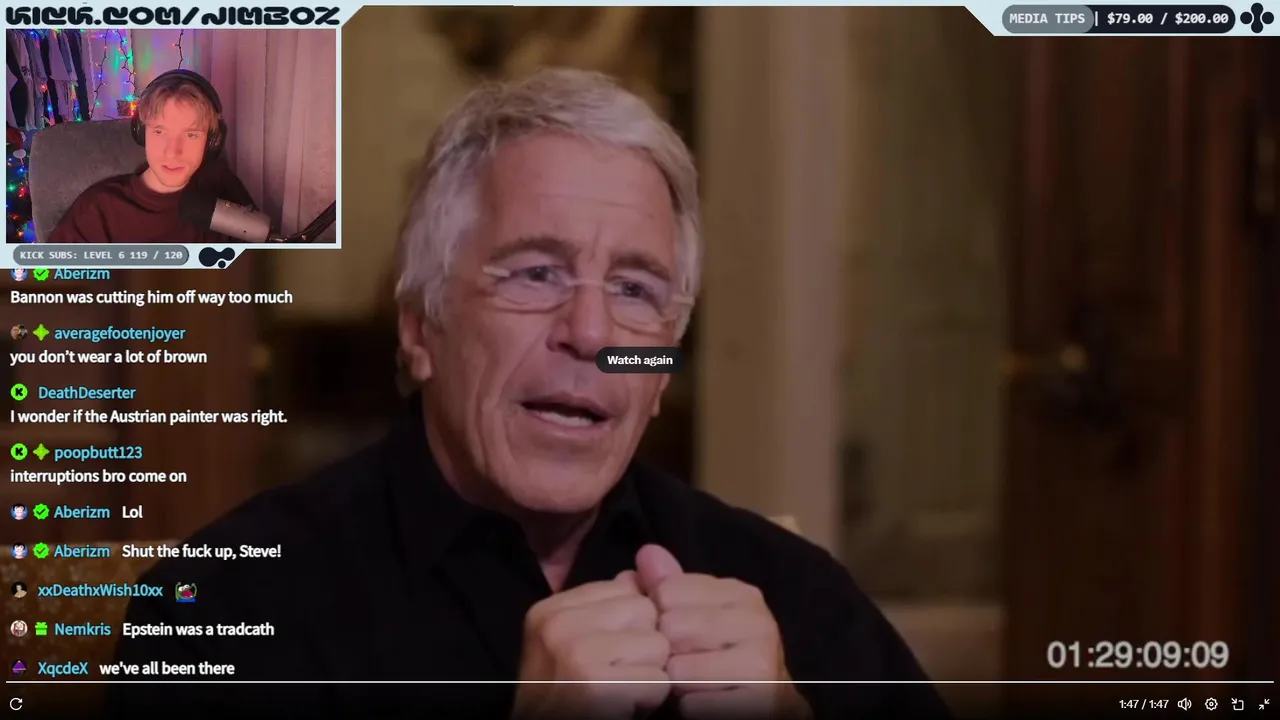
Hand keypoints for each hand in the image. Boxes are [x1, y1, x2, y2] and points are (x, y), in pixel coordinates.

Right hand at [512, 571, 670, 719]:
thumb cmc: (566, 698)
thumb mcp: (576, 642)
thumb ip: (607, 606)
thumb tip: (639, 574)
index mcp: (551, 609)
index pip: (626, 586)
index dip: (631, 624)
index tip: (608, 654)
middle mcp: (558, 624)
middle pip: (646, 611)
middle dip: (644, 647)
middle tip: (616, 676)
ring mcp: (575, 652)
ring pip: (658, 644)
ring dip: (649, 675)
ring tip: (620, 691)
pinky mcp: (595, 685)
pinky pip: (658, 681)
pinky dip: (650, 700)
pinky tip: (622, 707)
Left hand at [637, 545, 811, 719]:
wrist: (761, 705)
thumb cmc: (719, 660)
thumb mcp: (694, 616)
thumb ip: (669, 586)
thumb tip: (646, 552)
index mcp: (741, 594)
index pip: (667, 591)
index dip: (660, 618)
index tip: (678, 634)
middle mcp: (758, 621)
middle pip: (671, 628)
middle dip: (668, 652)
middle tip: (685, 663)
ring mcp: (762, 661)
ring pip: (679, 668)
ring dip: (676, 683)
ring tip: (694, 684)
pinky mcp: (759, 700)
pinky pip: (693, 705)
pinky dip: (690, 709)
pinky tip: (706, 704)